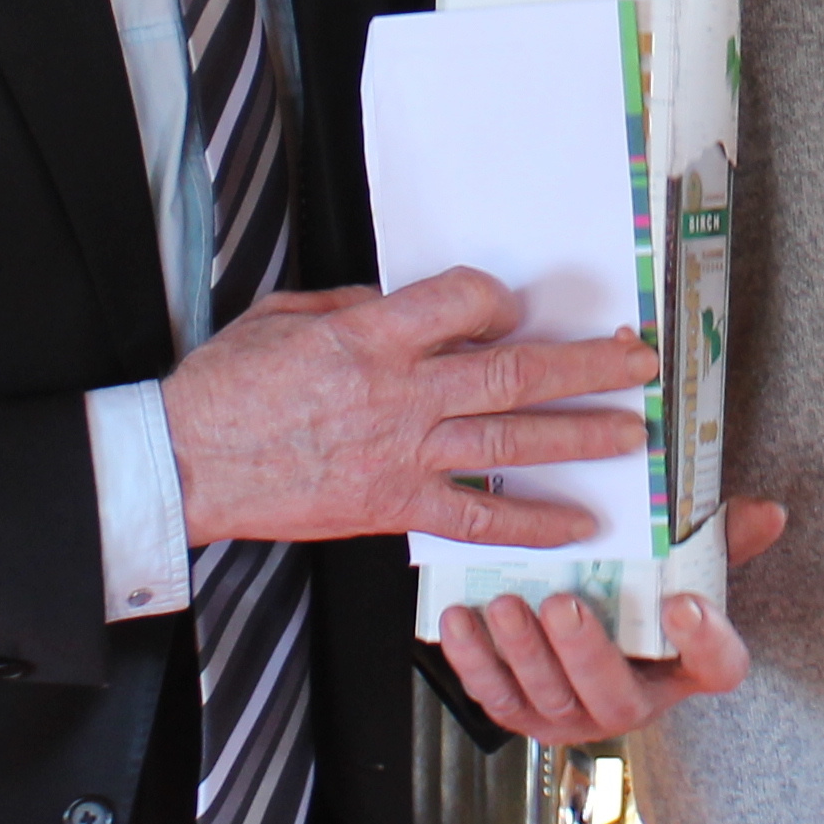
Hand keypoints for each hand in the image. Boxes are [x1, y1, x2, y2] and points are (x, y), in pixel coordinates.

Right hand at [162, 267, 656, 547]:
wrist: (187, 463)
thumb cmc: (228, 385)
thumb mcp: (289, 314)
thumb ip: (359, 308)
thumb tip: (410, 306)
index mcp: (372, 336)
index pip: (466, 301)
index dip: (501, 299)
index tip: (514, 305)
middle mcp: (400, 393)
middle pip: (514, 373)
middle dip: (586, 367)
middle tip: (636, 361)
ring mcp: (402, 454)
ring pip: (510, 441)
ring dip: (579, 436)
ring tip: (630, 432)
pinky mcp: (393, 505)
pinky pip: (477, 515)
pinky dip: (530, 522)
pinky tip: (576, 524)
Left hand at [439, 501, 791, 746]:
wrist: (586, 625)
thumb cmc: (641, 593)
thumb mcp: (687, 562)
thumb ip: (721, 538)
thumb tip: (766, 511)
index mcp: (686, 666)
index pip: (717, 667)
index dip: (705, 642)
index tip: (686, 604)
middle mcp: (631, 701)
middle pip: (616, 696)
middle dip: (586, 653)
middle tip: (566, 605)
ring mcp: (572, 713)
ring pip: (547, 698)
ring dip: (523, 654)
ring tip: (509, 604)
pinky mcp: (520, 711)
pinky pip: (494, 697)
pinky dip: (473, 661)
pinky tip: (460, 620)